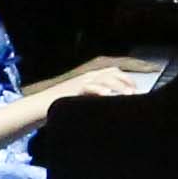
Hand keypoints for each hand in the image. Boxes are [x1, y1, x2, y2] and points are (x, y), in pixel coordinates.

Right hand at [36, 55, 165, 105]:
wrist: (39, 106)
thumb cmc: (62, 106)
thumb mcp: (83, 98)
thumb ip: (98, 97)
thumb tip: (117, 103)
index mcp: (91, 77)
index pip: (114, 71)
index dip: (128, 79)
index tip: (138, 89)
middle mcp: (88, 76)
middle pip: (113, 72)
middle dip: (126, 81)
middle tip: (135, 93)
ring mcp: (81, 82)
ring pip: (105, 78)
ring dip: (119, 86)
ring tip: (128, 95)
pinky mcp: (74, 90)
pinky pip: (90, 87)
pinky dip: (100, 90)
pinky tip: (108, 95)